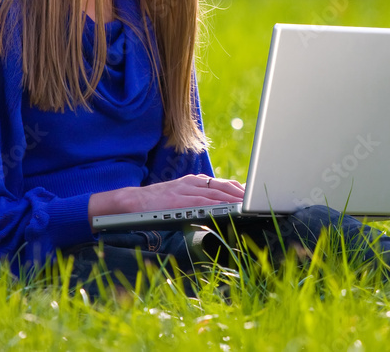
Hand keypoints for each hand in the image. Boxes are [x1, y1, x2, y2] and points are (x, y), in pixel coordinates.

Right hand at [128, 174, 243, 210]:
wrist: (134, 201)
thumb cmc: (158, 202)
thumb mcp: (181, 196)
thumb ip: (197, 198)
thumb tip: (216, 208)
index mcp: (193, 181)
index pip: (221, 183)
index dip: (238, 188)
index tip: (251, 194)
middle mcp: (192, 182)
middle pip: (222, 186)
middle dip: (240, 193)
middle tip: (255, 199)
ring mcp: (185, 190)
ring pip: (215, 193)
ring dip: (232, 198)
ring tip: (246, 204)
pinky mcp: (179, 200)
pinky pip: (201, 202)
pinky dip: (215, 204)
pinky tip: (226, 208)